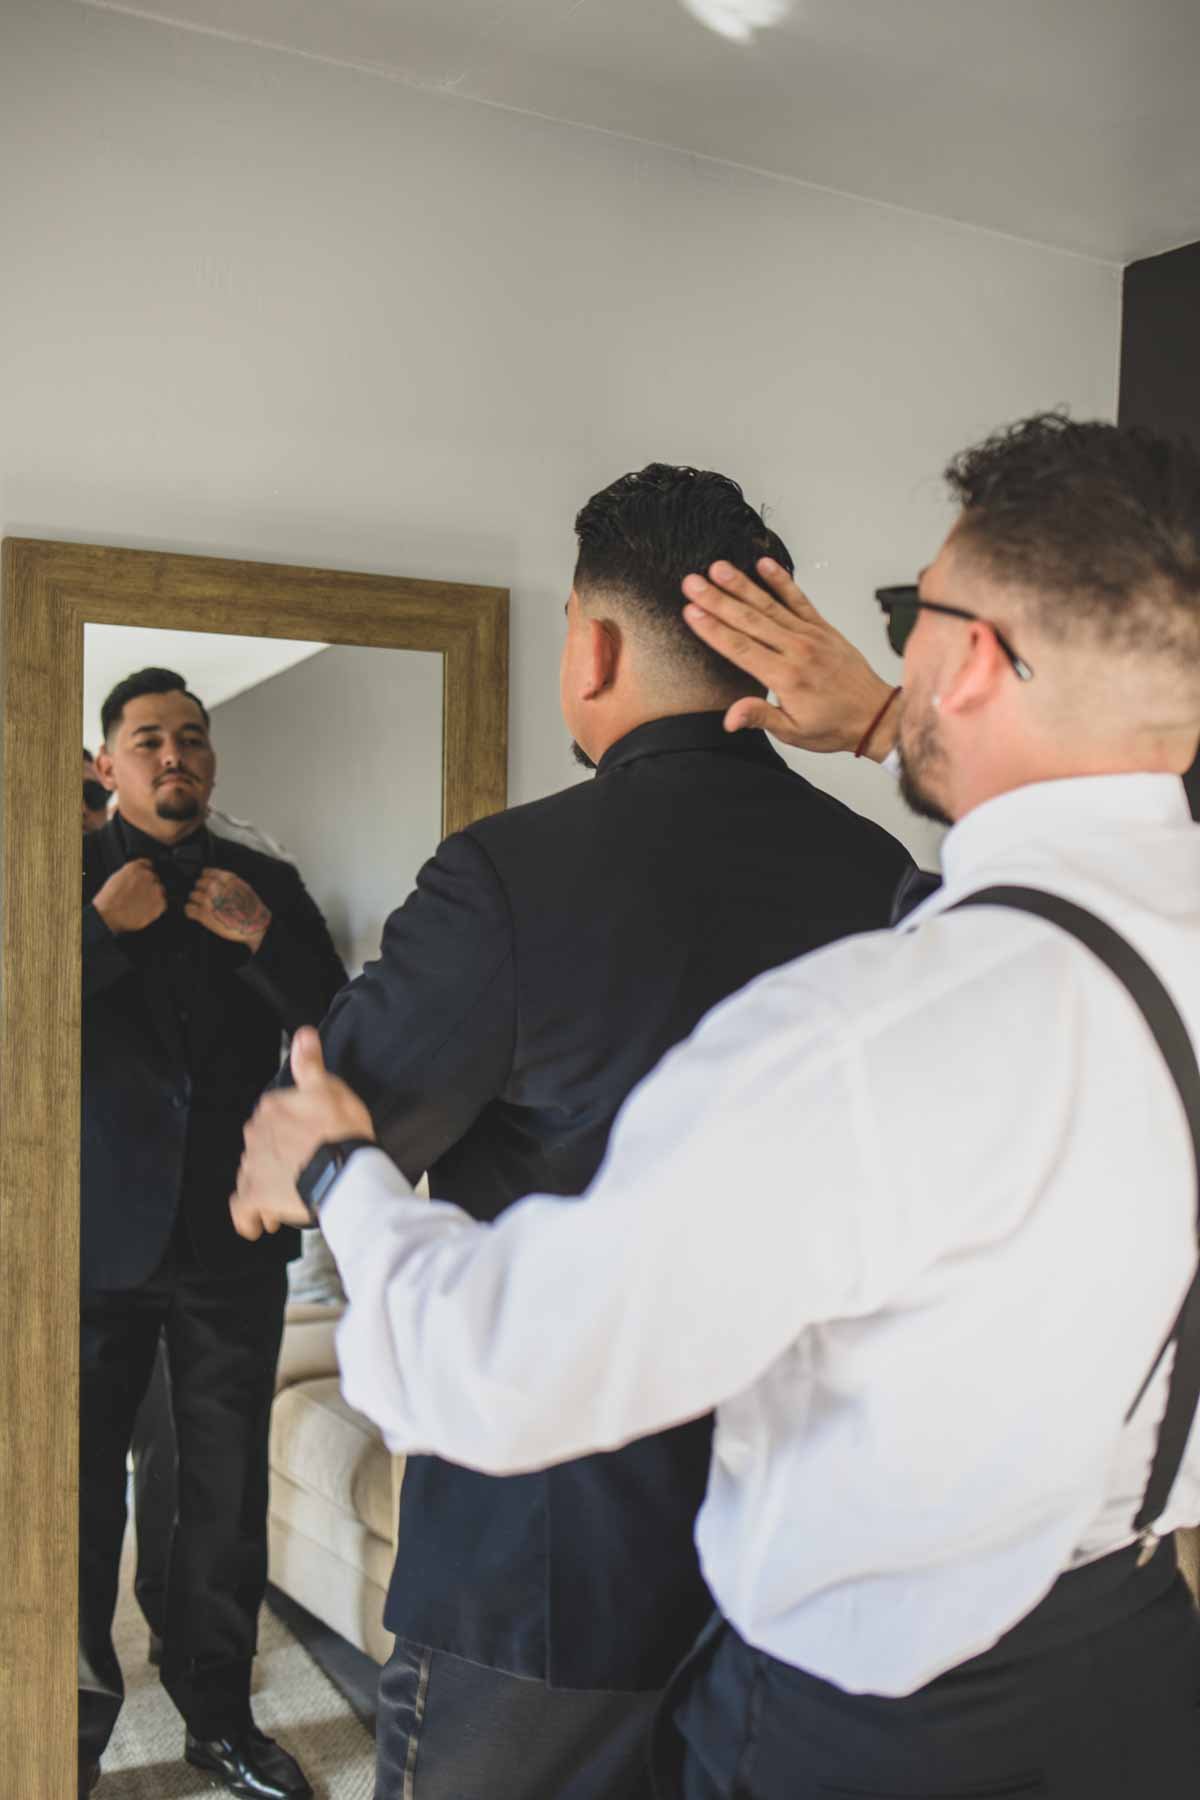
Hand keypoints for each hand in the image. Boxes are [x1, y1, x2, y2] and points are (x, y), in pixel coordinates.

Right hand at [92, 859, 166, 933]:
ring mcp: (156, 889)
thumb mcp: (116, 879)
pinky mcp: (160, 903)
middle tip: (140, 896)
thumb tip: (136, 877)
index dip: (145, 873)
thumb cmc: (108, 900)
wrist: (110, 915)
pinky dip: (156, 907)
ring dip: (153, 896)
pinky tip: (144, 911)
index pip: (147, 864)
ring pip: (159, 891)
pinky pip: (162, 903)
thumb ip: (130, 874)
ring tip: (140, 905)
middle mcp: (148, 876)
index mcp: (136, 867)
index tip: (143, 880)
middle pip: (154, 878)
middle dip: (149, 886)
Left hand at [186, 868, 271, 951]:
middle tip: (207, 899)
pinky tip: (198, 914)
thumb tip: (217, 880)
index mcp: (226, 879)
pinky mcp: (203, 915)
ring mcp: (208, 900)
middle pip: (198, 883)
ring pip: (192, 896)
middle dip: (201, 890)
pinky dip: (191, 912)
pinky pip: (189, 909)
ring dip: (196, 901)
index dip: (206, 879)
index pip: (206, 872)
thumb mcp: (243, 887)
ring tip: (204, 907)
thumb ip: (228, 882)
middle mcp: (215, 887)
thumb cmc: (251, 909)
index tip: (207, 884)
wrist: (253, 925)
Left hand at [230, 1028, 374, 1239]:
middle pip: (259, 1146)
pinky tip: (259, 1224)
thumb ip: (311, 1064)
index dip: (287, 1128)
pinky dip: (249, 1218)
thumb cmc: (343, 1133)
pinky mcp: (254, 1197)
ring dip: (266, 1185)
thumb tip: (303, 1035)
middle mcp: (256, 1134)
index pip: (270, 1115)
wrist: (346, 1173)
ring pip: (251, 1175)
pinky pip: (242, 1211)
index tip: (304, 1139)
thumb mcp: (331, 1088)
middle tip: (301, 1169)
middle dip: (275, 1158)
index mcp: (272, 1107)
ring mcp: (253, 1167)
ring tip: (289, 1197)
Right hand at [681, 558, 899, 758]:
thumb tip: (730, 718)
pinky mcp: (822, 627)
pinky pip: (799, 599)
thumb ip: (760, 717)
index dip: (713, 629)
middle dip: (717, 600)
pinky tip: (764, 565)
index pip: (740, 648)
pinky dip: (782, 581)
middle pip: (749, 620)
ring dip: (741, 585)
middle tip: (692, 582)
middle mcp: (797, 651)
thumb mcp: (793, 732)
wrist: (874, 715)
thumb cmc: (833, 725)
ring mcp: (810, 635)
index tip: (691, 612)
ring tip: (718, 568)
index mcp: (786, 677)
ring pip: (769, 605)